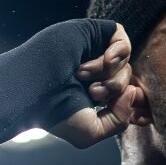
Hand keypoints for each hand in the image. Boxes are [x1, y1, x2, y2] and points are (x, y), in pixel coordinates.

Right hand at [50, 22, 148, 147]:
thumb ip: (120, 120)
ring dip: (109, 74)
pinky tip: (104, 60)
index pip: (127, 94)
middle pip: (127, 78)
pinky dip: (118, 53)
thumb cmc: (55, 113)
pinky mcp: (91, 33)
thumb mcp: (92, 132)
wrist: (32, 88)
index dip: (133, 102)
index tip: (129, 111)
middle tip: (92, 93)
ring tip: (81, 76)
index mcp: (94, 93)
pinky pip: (122, 41)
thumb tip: (132, 91)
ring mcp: (93, 51)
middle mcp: (95, 72)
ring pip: (125, 61)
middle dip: (114, 89)